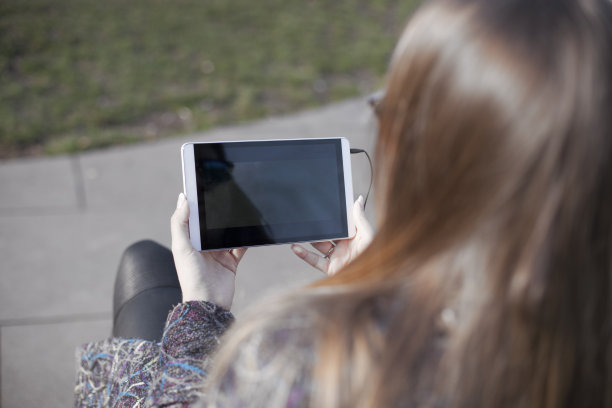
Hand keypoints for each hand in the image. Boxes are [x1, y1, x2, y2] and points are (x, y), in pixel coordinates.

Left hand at [170, 193, 246, 308]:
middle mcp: (203, 246)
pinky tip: (250, 230)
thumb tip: (183, 198)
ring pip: (227, 233)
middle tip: (228, 195)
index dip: (197, 204)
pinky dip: (246, 239)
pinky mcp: (231, 262)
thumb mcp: (182, 248)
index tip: (204, 186)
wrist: (209, 303)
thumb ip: (180, 223)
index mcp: (189, 241)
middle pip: (212, 224)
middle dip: (219, 213)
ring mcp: (218, 254)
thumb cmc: (191, 278)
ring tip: (240, 211)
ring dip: (233, 225)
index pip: (193, 217)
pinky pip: (241, 246)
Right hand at [291, 196, 372, 275]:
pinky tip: (296, 247)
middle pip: (327, 233)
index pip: (341, 223)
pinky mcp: (330, 268)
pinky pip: (314, 260)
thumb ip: (360, 218)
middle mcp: (345, 246)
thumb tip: (358, 200)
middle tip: (309, 217)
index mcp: (355, 237)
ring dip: (308, 238)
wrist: (372, 279)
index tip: (325, 206)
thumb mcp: (369, 235)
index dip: (334, 216)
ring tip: (300, 229)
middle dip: (318, 226)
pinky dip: (303, 254)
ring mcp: (337, 257)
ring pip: (319, 245)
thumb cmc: (375, 258)